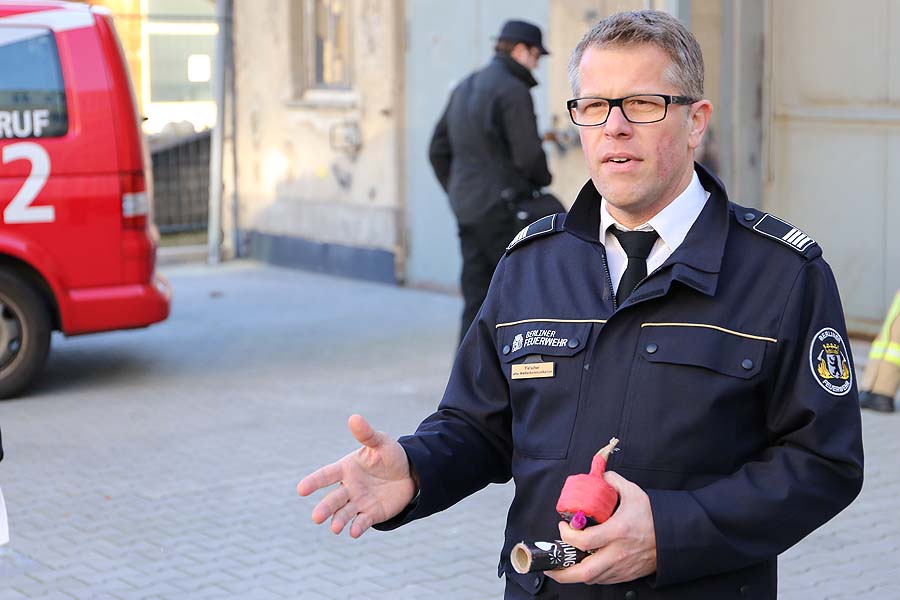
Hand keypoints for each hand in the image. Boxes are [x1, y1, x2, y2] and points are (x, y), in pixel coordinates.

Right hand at [297, 414, 416, 537]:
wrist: (411, 473)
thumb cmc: (390, 455)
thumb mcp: (381, 442)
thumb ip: (367, 434)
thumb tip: (354, 418)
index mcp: (346, 469)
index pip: (326, 475)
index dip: (313, 482)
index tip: (301, 489)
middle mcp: (349, 488)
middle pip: (333, 499)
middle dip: (325, 508)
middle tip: (316, 518)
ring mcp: (359, 502)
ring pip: (344, 513)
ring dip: (339, 521)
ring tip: (335, 528)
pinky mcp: (371, 514)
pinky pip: (362, 522)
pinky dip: (357, 527)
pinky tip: (353, 532)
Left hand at [545, 472, 656, 584]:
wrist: (675, 537)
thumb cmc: (653, 516)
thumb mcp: (633, 492)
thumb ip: (613, 481)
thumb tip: (599, 476)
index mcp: (617, 532)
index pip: (584, 541)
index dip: (567, 535)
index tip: (563, 527)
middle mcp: (618, 554)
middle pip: (584, 572)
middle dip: (562, 572)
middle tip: (549, 564)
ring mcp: (622, 568)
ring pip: (591, 579)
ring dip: (574, 574)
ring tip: (562, 565)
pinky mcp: (626, 576)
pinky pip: (602, 580)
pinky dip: (589, 575)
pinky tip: (583, 565)